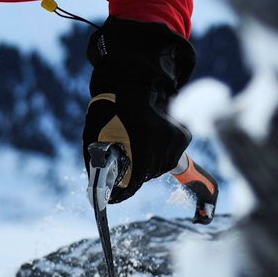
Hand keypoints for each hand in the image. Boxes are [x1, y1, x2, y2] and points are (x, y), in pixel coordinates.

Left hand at [83, 17, 194, 202]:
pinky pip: (168, 155)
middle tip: (120, 159)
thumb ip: (97, 165)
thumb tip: (99, 192)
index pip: (132, 183)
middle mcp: (164, 144)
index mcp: (141, 144)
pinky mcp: (184, 136)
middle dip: (132, 173)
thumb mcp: (94, 135)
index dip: (120, 192)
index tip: (111, 197)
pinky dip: (156, 152)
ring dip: (145, 162)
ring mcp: (177, 140)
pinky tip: (147, 136)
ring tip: (133, 142)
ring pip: (158, 167)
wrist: (132, 79)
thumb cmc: (109, 106)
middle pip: (146, 176)